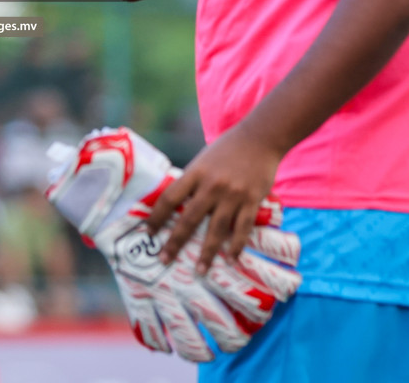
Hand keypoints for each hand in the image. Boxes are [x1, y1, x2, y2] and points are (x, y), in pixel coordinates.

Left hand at [46, 127, 300, 361]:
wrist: (260, 137)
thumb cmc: (228, 148)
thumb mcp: (203, 159)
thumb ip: (193, 181)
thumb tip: (177, 204)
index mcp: (195, 172)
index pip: (170, 198)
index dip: (156, 217)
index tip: (147, 233)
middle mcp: (212, 185)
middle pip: (189, 219)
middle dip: (175, 242)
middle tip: (164, 259)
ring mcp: (232, 195)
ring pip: (216, 230)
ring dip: (206, 253)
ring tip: (199, 271)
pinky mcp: (252, 201)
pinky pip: (241, 229)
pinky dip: (235, 246)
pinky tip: (230, 259)